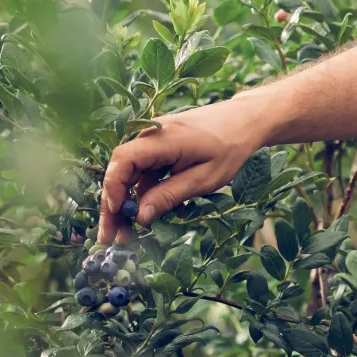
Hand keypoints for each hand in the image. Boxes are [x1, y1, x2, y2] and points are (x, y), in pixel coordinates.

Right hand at [99, 96, 270, 243]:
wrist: (247, 121)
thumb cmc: (232, 147)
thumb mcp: (205, 178)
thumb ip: (171, 195)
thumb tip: (140, 216)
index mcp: (163, 138)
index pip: (123, 160)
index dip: (113, 188)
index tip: (116, 215)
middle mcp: (152, 136)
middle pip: (121, 170)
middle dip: (114, 205)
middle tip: (110, 236)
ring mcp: (155, 141)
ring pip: (132, 174)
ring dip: (129, 202)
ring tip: (128, 234)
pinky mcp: (161, 148)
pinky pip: (147, 172)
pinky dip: (147, 193)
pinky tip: (152, 216)